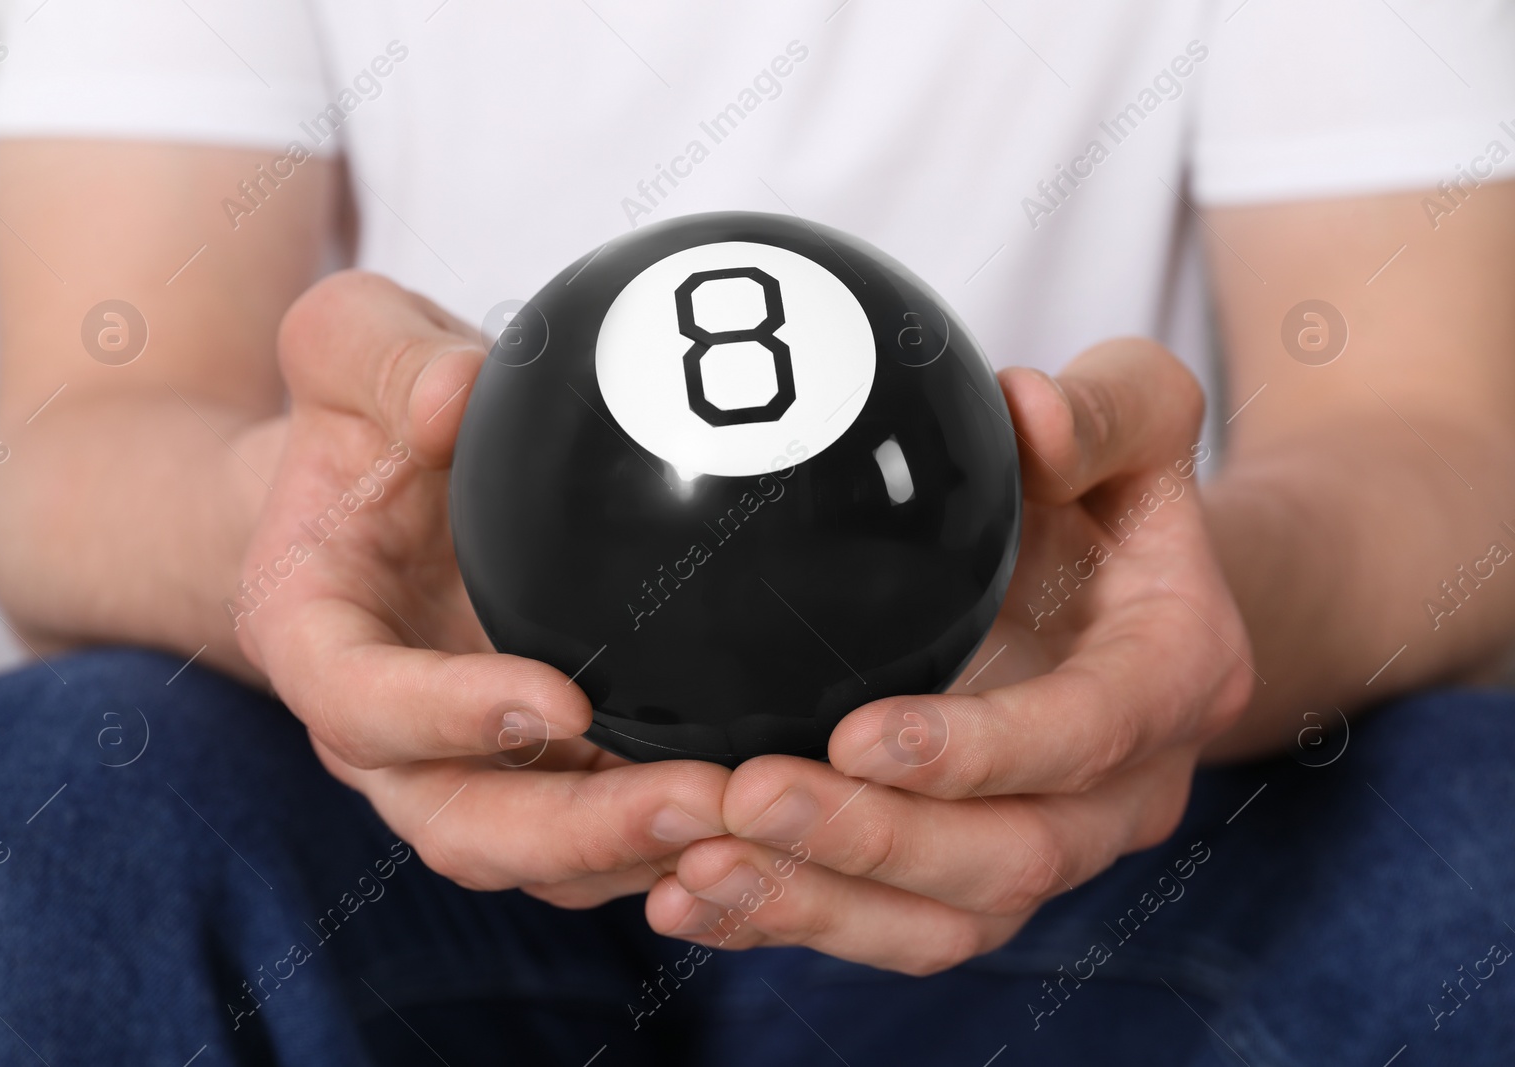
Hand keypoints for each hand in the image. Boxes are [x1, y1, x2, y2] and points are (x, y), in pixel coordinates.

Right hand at [235, 271, 728, 907]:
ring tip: (761, 817)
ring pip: (542, 858)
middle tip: (702, 798)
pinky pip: (601, 836)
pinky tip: (768, 807)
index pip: (362, 706)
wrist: (372, 488)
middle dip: (579, 831)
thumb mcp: (347, 344)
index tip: (562, 702)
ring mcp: (463, 764)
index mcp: (314, 639)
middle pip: (462, 825)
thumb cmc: (359, 418)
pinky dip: (674, 838)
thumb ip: (383, 356)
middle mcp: (381, 734)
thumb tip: (459, 396)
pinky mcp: (539, 773)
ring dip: (645, 853)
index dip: (448, 720)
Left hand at [645, 339, 1255, 973]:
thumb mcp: (1136, 415)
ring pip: (943, 923)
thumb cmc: (1116, 492)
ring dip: (812, 905)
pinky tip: (682, 897)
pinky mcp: (972, 880)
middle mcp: (1124, 793)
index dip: (979, 750)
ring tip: (689, 867)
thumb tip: (1028, 410)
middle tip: (743, 798)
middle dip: (869, 840)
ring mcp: (1048, 848)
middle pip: (1009, 858)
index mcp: (1171, 677)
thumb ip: (1105, 410)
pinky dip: (787, 924)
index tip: (857, 734)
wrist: (1129, 597)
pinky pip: (887, 931)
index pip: (1086, 734)